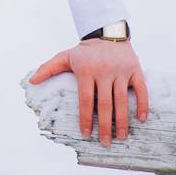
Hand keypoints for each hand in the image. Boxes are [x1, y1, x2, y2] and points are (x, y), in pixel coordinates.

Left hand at [29, 39, 149, 145]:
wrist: (107, 33)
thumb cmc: (86, 50)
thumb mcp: (65, 56)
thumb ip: (48, 68)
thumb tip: (32, 80)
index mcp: (86, 71)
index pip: (85, 100)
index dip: (85, 118)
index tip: (85, 133)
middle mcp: (104, 72)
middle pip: (104, 104)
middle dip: (105, 126)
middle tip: (104, 142)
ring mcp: (121, 71)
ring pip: (122, 100)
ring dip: (123, 121)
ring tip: (121, 136)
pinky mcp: (135, 70)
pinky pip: (141, 90)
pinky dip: (143, 105)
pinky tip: (141, 119)